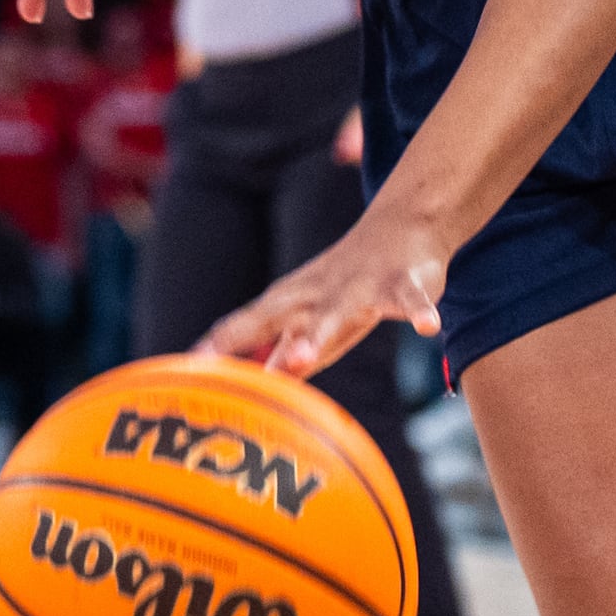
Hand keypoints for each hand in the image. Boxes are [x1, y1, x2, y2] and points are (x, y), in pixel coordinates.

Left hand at [198, 205, 448, 377]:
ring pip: (338, 313)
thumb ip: (283, 352)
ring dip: (317, 335)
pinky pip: (412, 300)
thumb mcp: (314, 318)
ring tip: (301, 358)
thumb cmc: (349, 284)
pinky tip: (428, 328)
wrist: (404, 225)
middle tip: (231, 374)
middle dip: (252, 341)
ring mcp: (361, 287)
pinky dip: (420, 312)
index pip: (246, 325)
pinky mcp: (404, 282)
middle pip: (280, 319)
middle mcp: (319, 294)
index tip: (187, 372)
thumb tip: (253, 390)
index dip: (217, 347)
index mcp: (293, 303)